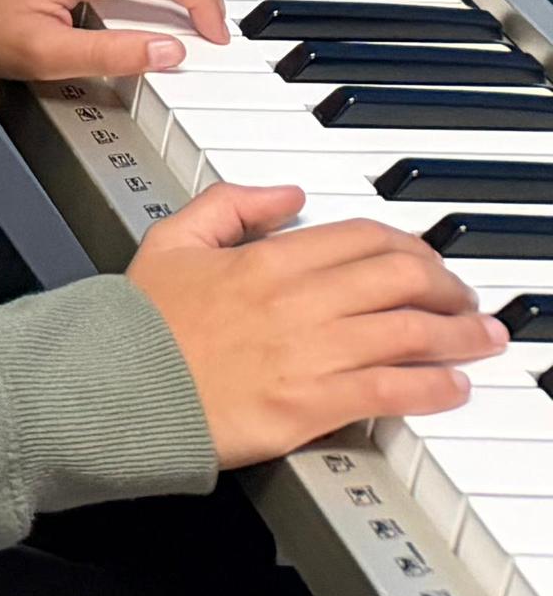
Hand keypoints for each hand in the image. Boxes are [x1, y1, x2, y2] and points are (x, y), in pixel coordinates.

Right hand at [128, 181, 498, 465]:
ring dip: (460, 336)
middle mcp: (295, 300)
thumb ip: (228, 205)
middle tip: (466, 301)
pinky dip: (434, 386)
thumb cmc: (138, 326)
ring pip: (409, 332)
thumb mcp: (170, 241)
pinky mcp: (310, 403)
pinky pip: (392, 389)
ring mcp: (307, 352)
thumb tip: (287, 192)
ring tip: (481, 341)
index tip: (426, 263)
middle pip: (401, 280)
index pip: (362, 238)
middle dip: (448, 288)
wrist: (114, 388)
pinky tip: (454, 386)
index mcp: (264, 259)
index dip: (409, 248)